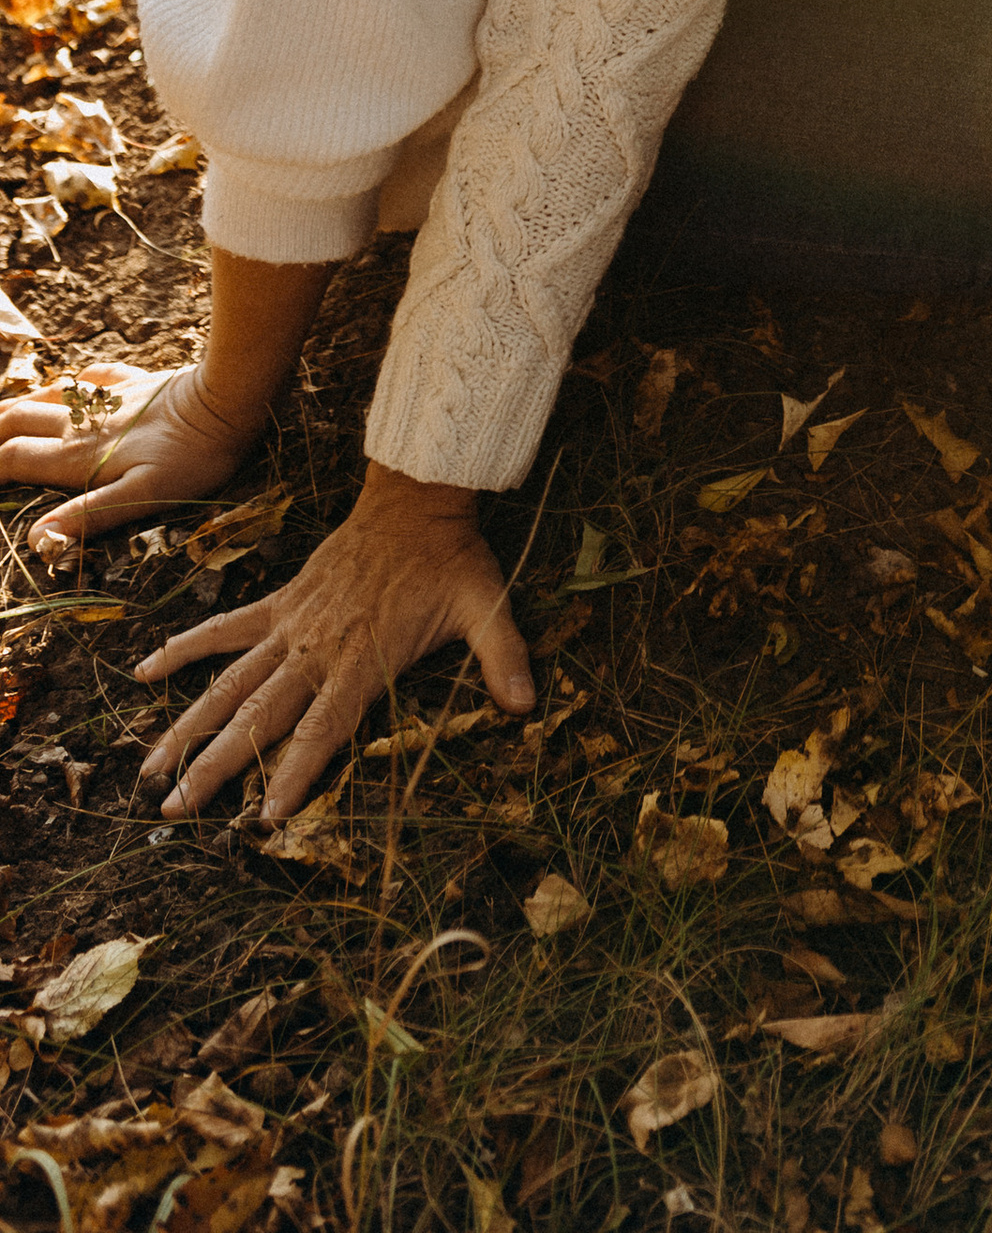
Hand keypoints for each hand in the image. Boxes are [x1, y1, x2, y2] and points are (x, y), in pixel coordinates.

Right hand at [0, 357, 261, 559]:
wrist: (230, 398)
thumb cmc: (193, 456)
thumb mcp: (142, 497)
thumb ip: (87, 517)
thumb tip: (35, 541)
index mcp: (79, 456)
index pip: (13, 461)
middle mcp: (84, 423)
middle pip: (18, 422)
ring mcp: (109, 398)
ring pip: (48, 396)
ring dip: (18, 405)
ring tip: (2, 415)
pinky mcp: (137, 381)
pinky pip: (93, 376)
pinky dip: (70, 381)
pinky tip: (71, 382)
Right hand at [134, 460, 532, 823]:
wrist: (417, 495)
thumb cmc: (452, 557)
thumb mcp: (486, 604)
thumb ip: (504, 655)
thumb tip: (526, 704)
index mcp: (362, 657)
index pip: (322, 728)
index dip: (292, 773)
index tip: (261, 820)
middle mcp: (316, 647)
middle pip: (257, 716)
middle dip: (215, 768)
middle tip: (173, 814)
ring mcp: (292, 624)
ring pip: (229, 682)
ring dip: (187, 726)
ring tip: (148, 771)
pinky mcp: (281, 601)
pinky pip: (224, 629)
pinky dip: (184, 649)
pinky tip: (142, 672)